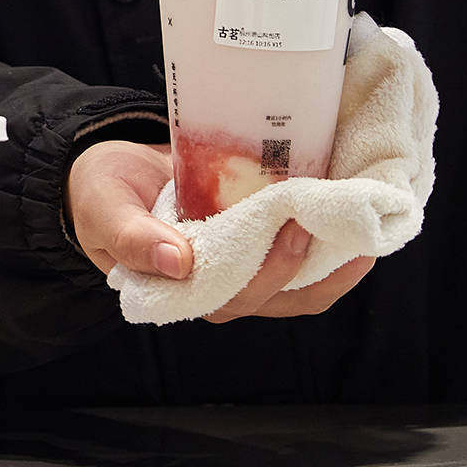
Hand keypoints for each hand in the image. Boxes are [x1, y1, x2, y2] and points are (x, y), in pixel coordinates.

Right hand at [67, 141, 376, 320]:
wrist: (113, 171)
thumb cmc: (104, 194)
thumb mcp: (104, 209)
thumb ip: (131, 237)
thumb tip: (179, 264)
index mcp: (180, 291)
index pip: (235, 295)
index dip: (272, 268)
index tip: (293, 224)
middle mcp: (219, 291)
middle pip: (278, 295)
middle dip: (310, 258)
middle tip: (328, 209)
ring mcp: (244, 275)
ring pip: (301, 289)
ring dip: (336, 263)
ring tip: (362, 224)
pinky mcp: (261, 252)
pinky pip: (307, 268)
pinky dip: (334, 252)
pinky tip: (354, 222)